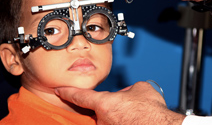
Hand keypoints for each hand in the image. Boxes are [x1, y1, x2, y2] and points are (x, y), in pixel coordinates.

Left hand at [56, 81, 184, 124]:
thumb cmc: (151, 111)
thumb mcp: (140, 89)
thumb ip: (129, 89)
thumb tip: (128, 93)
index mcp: (105, 104)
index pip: (80, 96)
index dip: (68, 92)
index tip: (59, 90)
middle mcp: (103, 120)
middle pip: (99, 110)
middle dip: (110, 107)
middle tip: (127, 107)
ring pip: (109, 120)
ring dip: (119, 116)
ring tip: (134, 115)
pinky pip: (116, 124)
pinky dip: (123, 121)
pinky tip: (134, 120)